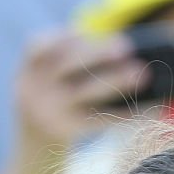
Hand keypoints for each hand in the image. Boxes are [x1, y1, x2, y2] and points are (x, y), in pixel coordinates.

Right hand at [16, 29, 149, 149]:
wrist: (37, 140)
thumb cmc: (55, 96)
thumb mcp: (49, 78)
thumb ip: (73, 61)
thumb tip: (122, 49)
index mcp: (29, 70)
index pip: (37, 47)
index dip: (60, 38)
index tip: (85, 33)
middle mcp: (34, 89)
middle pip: (67, 65)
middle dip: (97, 54)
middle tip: (126, 47)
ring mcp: (49, 111)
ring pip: (85, 92)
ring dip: (115, 81)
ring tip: (141, 74)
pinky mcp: (66, 131)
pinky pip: (99, 119)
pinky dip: (123, 113)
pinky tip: (144, 108)